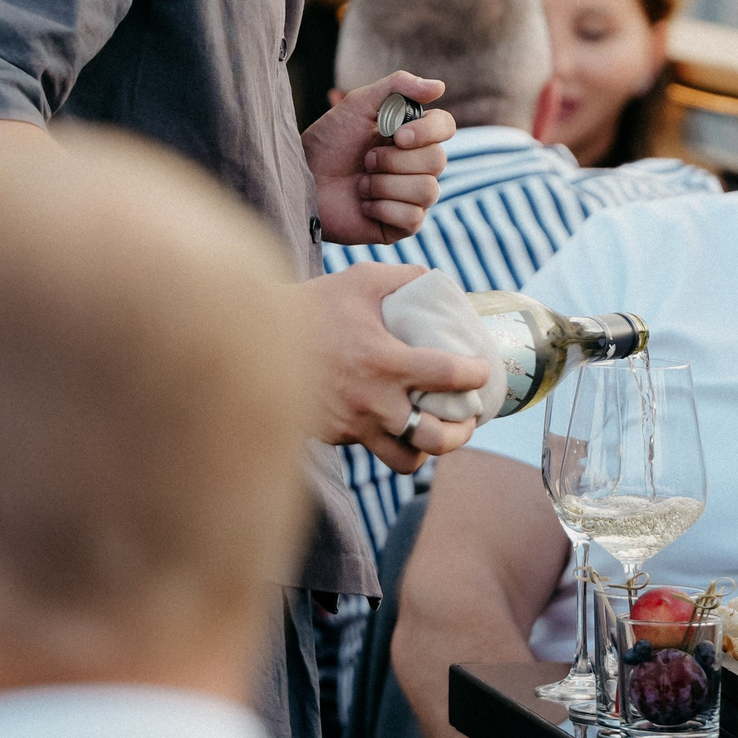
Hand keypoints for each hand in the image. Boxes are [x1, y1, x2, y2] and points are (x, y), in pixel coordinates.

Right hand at [296, 263, 489, 471]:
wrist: (256, 339)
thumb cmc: (313, 305)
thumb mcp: (361, 279)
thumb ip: (403, 277)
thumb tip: (436, 281)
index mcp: (385, 361)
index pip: (449, 376)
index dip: (476, 375)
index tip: (481, 370)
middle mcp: (373, 400)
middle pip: (437, 438)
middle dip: (463, 431)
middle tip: (468, 418)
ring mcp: (353, 423)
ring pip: (406, 460)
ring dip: (427, 449)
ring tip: (434, 433)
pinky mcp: (335, 435)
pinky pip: (372, 448)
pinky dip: (389, 441)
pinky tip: (394, 424)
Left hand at [307, 70, 452, 245]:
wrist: (301, 179)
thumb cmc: (328, 142)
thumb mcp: (359, 104)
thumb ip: (398, 86)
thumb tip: (440, 87)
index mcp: (412, 135)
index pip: (445, 126)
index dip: (428, 131)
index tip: (397, 135)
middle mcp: (417, 165)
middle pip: (438, 160)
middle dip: (395, 160)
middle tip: (366, 160)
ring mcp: (412, 197)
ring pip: (428, 190)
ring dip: (385, 184)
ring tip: (361, 183)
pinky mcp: (401, 225)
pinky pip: (413, 217)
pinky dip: (382, 207)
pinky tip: (363, 204)